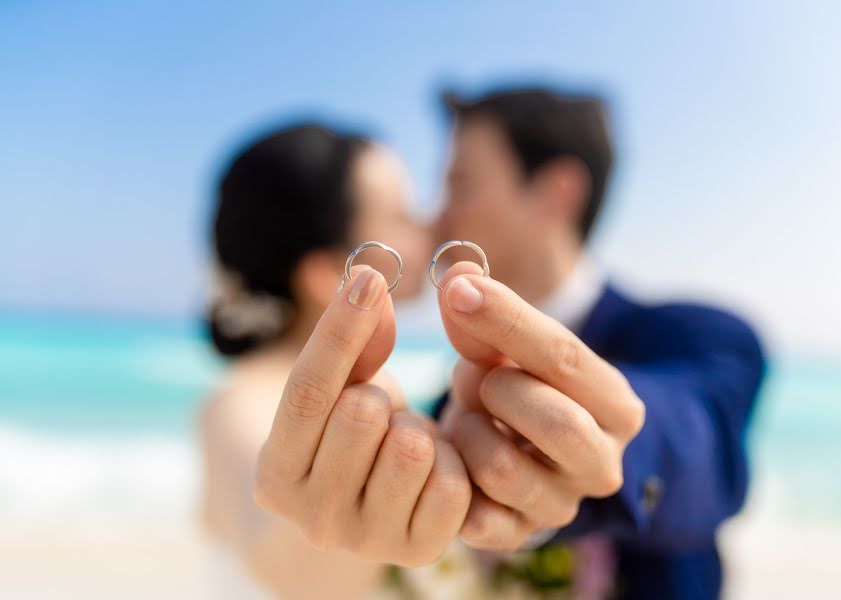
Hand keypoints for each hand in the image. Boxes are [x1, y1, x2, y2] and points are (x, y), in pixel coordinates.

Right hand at [255, 266, 471, 566]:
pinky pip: (451, 483)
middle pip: (360, 414)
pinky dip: (450, 463)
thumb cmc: (350, 435)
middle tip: (380, 413)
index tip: (370, 278)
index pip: (307, 390)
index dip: (340, 330)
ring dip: (417, 430)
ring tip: (405, 443)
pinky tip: (433, 469)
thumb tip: (369, 280)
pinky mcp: (417, 552)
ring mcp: (364, 541)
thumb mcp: (341, 389)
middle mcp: (311, 517)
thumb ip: (352, 339)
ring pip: (411, 447)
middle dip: (381, 394)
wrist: (368, 511)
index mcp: (276, 472)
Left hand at [437, 261, 644, 550]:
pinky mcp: (518, 536)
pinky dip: (453, 476)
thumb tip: (456, 277)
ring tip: (470, 420)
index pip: (567, 358)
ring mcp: (561, 505)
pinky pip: (473, 514)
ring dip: (470, 434)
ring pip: (503, 469)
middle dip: (501, 392)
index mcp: (615, 405)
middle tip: (480, 380)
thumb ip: (484, 319)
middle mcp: (601, 462)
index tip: (460, 292)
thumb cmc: (515, 390)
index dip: (508, 321)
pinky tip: (455, 455)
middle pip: (557, 424)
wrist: (514, 456)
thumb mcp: (507, 352)